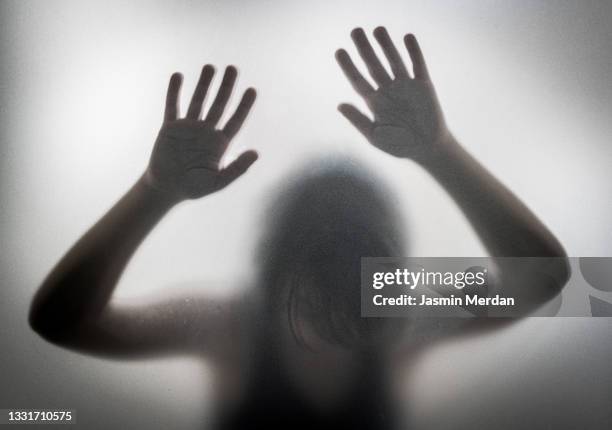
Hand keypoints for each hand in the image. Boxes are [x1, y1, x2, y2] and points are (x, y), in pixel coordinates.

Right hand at [145, 65, 257, 200]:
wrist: (167, 189)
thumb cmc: (194, 187)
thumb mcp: (218, 181)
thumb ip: (237, 168)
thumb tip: (256, 153)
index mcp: (220, 143)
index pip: (236, 120)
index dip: (244, 105)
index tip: (252, 89)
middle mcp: (206, 131)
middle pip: (219, 104)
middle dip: (226, 87)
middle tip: (233, 68)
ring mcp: (188, 127)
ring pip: (198, 100)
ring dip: (204, 84)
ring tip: (210, 66)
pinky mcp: (170, 127)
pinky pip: (173, 106)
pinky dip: (175, 91)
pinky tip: (178, 76)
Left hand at [336, 27, 449, 160]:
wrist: (427, 149)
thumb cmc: (399, 145)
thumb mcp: (375, 136)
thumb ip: (357, 120)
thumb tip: (339, 105)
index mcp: (374, 102)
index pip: (358, 80)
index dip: (348, 66)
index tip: (339, 51)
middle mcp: (388, 90)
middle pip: (373, 65)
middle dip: (364, 49)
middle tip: (355, 31)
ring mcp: (405, 86)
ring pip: (393, 61)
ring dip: (386, 45)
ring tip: (378, 29)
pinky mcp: (423, 85)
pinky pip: (418, 65)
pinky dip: (413, 52)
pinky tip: (407, 37)